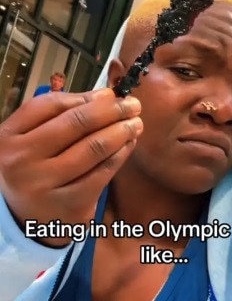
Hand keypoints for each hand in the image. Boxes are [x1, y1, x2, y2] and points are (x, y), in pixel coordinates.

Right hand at [0, 89, 142, 245]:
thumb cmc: (32, 168)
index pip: (49, 105)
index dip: (84, 96)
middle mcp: (22, 160)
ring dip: (121, 130)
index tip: (110, 94)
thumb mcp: (32, 138)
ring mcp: (45, 185)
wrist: (24, 219)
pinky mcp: (70, 205)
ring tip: (136, 123)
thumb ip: (61, 114)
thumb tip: (106, 95)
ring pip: (94, 147)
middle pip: (76, 123)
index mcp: (9, 136)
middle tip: (133, 104)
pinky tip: (129, 144)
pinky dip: (121, 154)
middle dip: (111, 110)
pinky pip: (103, 172)